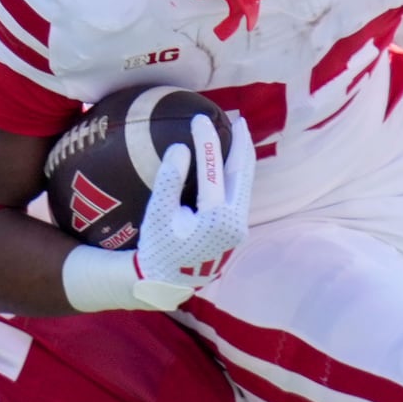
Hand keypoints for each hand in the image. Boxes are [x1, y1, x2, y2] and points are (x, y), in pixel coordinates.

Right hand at [62, 114, 254, 312]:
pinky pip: (239, 194)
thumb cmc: (158, 248)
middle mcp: (235, 223)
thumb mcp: (157, 214)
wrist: (166, 283)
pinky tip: (231, 163)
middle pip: (243, 174)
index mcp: (216, 219)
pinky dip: (237, 175)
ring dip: (242, 159)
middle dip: (241, 145)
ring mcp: (239, 228)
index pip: (213, 170)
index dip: (207, 140)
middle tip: (239, 120)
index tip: (200, 118)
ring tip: (239, 136)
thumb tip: (181, 148)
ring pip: (244, 185)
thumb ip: (169, 180)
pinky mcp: (235, 230)